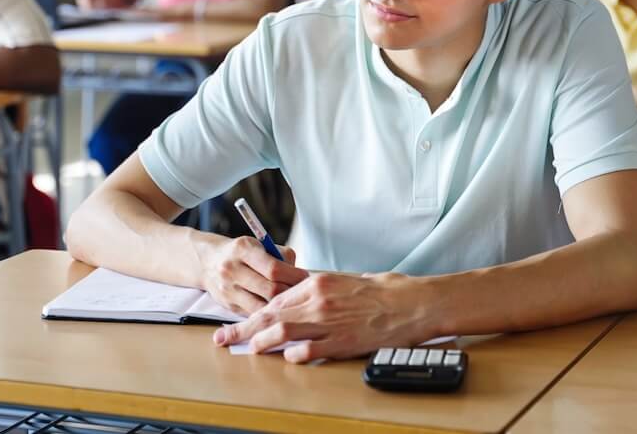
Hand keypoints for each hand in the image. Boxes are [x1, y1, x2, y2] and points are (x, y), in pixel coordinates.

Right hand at [199, 236, 306, 315]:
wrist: (208, 262)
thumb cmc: (241, 253)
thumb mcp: (259, 245)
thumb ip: (281, 257)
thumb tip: (302, 276)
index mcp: (243, 249)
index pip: (274, 268)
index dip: (294, 276)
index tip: (305, 277)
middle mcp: (232, 269)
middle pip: (270, 290)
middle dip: (290, 292)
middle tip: (302, 292)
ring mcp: (228, 290)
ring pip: (263, 307)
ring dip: (281, 307)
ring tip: (291, 301)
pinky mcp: (228, 306)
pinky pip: (255, 314)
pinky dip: (269, 313)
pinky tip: (278, 309)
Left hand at [212, 272, 433, 362]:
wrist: (412, 303)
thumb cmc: (384, 290)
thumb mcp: (346, 279)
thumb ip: (319, 288)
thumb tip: (298, 295)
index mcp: (319, 282)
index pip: (276, 298)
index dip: (254, 312)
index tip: (240, 320)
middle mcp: (319, 300)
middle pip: (271, 315)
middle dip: (244, 328)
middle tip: (224, 337)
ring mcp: (329, 322)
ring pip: (283, 332)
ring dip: (262, 341)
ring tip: (250, 348)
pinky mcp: (341, 341)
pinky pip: (308, 350)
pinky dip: (294, 355)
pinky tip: (286, 358)